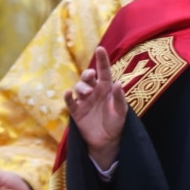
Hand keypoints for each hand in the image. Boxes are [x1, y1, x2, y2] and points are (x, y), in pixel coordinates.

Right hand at [64, 47, 126, 169]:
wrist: (107, 140)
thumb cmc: (117, 122)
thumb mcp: (122, 110)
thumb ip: (120, 97)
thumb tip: (118, 82)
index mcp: (107, 89)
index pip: (105, 71)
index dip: (102, 60)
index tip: (100, 48)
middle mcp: (95, 92)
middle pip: (88, 77)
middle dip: (88, 74)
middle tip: (91, 77)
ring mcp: (84, 101)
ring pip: (78, 87)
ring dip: (81, 87)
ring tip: (86, 93)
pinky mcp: (76, 111)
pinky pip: (69, 102)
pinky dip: (67, 97)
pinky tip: (68, 93)